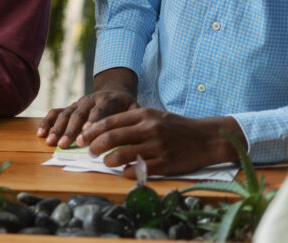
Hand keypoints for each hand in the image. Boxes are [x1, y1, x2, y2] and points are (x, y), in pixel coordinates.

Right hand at [38, 67, 137, 147]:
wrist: (115, 90)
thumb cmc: (126, 106)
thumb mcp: (135, 109)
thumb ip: (133, 120)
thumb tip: (132, 136)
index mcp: (108, 100)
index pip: (99, 111)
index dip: (92, 122)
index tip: (86, 135)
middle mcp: (90, 100)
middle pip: (79, 114)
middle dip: (71, 130)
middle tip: (64, 144)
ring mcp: (78, 102)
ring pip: (66, 114)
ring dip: (57, 129)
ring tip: (51, 142)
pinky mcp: (70, 106)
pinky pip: (56, 112)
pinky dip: (47, 122)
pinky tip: (41, 133)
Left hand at [80, 108, 245, 176]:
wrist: (206, 138)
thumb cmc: (175, 127)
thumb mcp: (153, 116)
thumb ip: (131, 121)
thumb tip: (102, 130)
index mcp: (144, 114)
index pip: (110, 122)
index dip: (92, 131)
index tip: (82, 138)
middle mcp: (150, 129)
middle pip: (112, 137)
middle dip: (95, 146)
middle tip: (88, 152)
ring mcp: (158, 146)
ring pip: (123, 155)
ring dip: (109, 161)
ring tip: (105, 162)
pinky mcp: (166, 163)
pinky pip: (139, 169)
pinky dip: (127, 172)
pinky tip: (123, 172)